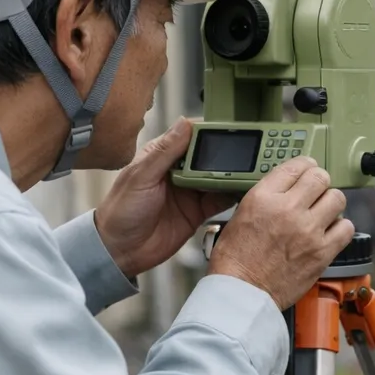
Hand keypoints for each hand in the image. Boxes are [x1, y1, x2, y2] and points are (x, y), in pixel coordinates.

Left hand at [94, 117, 236, 278]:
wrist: (120, 252)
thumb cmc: (120, 212)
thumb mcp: (140, 176)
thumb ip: (165, 151)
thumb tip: (185, 123)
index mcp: (162, 156)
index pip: (191, 136)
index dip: (212, 131)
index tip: (233, 127)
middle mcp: (178, 171)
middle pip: (210, 156)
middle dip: (230, 153)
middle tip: (252, 149)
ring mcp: (190, 192)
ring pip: (219, 177)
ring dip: (235, 174)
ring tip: (254, 168)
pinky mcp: (197, 212)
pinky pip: (221, 201)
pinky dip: (234, 196)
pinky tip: (246, 191)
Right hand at [208, 157, 354, 309]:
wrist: (242, 292)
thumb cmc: (236, 260)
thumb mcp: (241, 214)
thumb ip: (267, 197)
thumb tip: (287, 189)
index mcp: (264, 197)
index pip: (296, 165)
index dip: (305, 166)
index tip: (307, 172)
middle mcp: (288, 209)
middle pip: (321, 177)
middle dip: (319, 183)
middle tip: (316, 192)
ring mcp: (308, 230)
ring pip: (337, 198)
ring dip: (331, 204)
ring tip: (323, 213)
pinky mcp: (322, 252)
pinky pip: (346, 228)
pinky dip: (340, 228)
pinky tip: (330, 232)